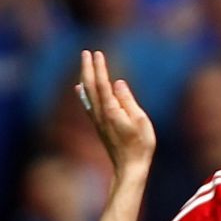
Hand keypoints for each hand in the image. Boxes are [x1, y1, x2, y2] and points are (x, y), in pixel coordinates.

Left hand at [76, 50, 155, 175]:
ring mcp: (98, 120)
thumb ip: (128, 100)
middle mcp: (100, 114)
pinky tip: (79, 88)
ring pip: (87, 94)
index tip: (98, 53)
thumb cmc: (140, 145)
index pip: (103, 84)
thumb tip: (118, 83)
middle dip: (88, 68)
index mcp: (111, 110)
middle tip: (86, 53)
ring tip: (84, 65)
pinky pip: (87, 104)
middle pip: (90, 86)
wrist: (129, 168)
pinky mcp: (99, 126)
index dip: (100, 68)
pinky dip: (83, 93)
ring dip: (85, 77)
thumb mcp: (141, 121)